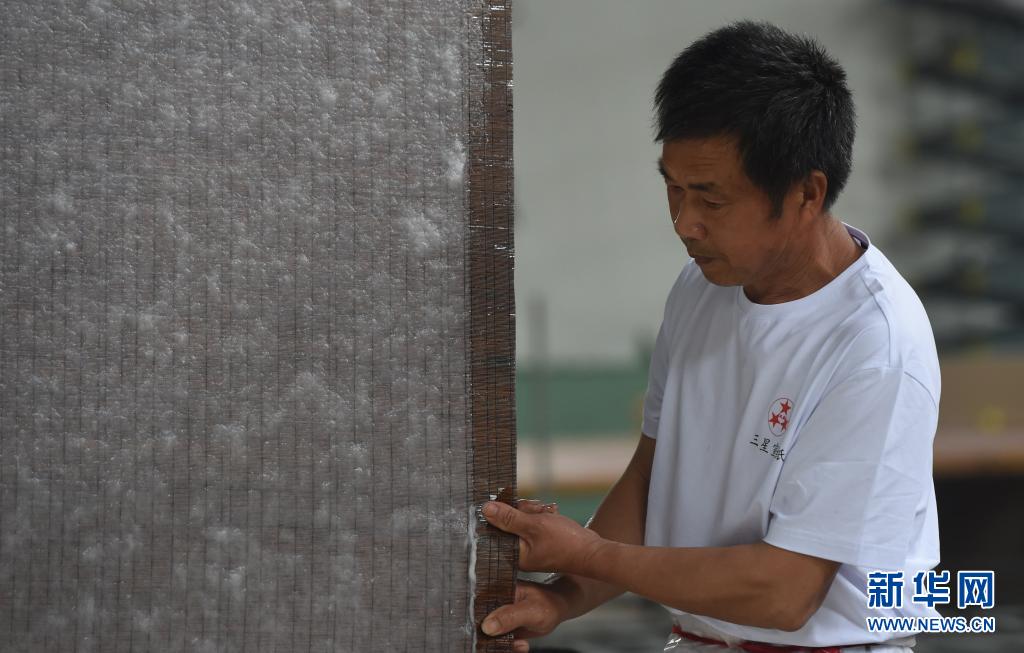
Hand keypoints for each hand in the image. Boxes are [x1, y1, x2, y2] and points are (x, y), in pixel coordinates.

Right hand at [481, 580, 567, 651]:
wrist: (559, 609)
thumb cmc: (548, 602)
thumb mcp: (530, 610)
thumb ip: (509, 617)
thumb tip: (487, 626)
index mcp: (497, 591)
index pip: (477, 606)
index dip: (476, 620)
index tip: (483, 631)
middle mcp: (495, 603)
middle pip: (480, 622)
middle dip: (488, 636)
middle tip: (503, 641)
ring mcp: (499, 617)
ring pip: (488, 634)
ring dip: (499, 643)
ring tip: (518, 643)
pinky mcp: (504, 628)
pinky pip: (499, 641)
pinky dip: (508, 647)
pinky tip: (521, 645)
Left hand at [482, 500, 605, 574]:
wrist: (592, 551)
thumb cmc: (565, 542)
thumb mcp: (534, 525)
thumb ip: (508, 517)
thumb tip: (485, 509)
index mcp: (513, 554)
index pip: (495, 528)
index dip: (504, 511)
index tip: (515, 505)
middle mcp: (518, 552)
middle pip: (508, 521)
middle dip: (524, 509)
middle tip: (538, 510)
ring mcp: (529, 547)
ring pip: (522, 519)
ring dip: (535, 511)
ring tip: (549, 512)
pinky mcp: (539, 542)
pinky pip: (533, 523)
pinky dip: (542, 516)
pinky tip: (552, 514)